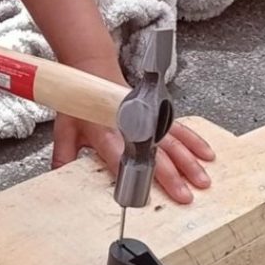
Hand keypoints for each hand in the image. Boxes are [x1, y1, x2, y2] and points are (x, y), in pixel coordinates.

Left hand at [51, 113, 214, 204]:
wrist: (92, 68)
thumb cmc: (80, 102)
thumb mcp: (65, 128)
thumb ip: (64, 156)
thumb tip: (58, 179)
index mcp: (103, 131)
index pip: (116, 154)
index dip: (128, 172)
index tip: (139, 193)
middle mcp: (129, 125)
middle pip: (154, 151)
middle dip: (170, 175)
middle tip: (183, 196)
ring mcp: (146, 117)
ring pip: (172, 140)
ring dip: (189, 161)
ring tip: (202, 180)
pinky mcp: (156, 112)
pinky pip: (179, 128)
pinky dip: (194, 141)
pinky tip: (206, 154)